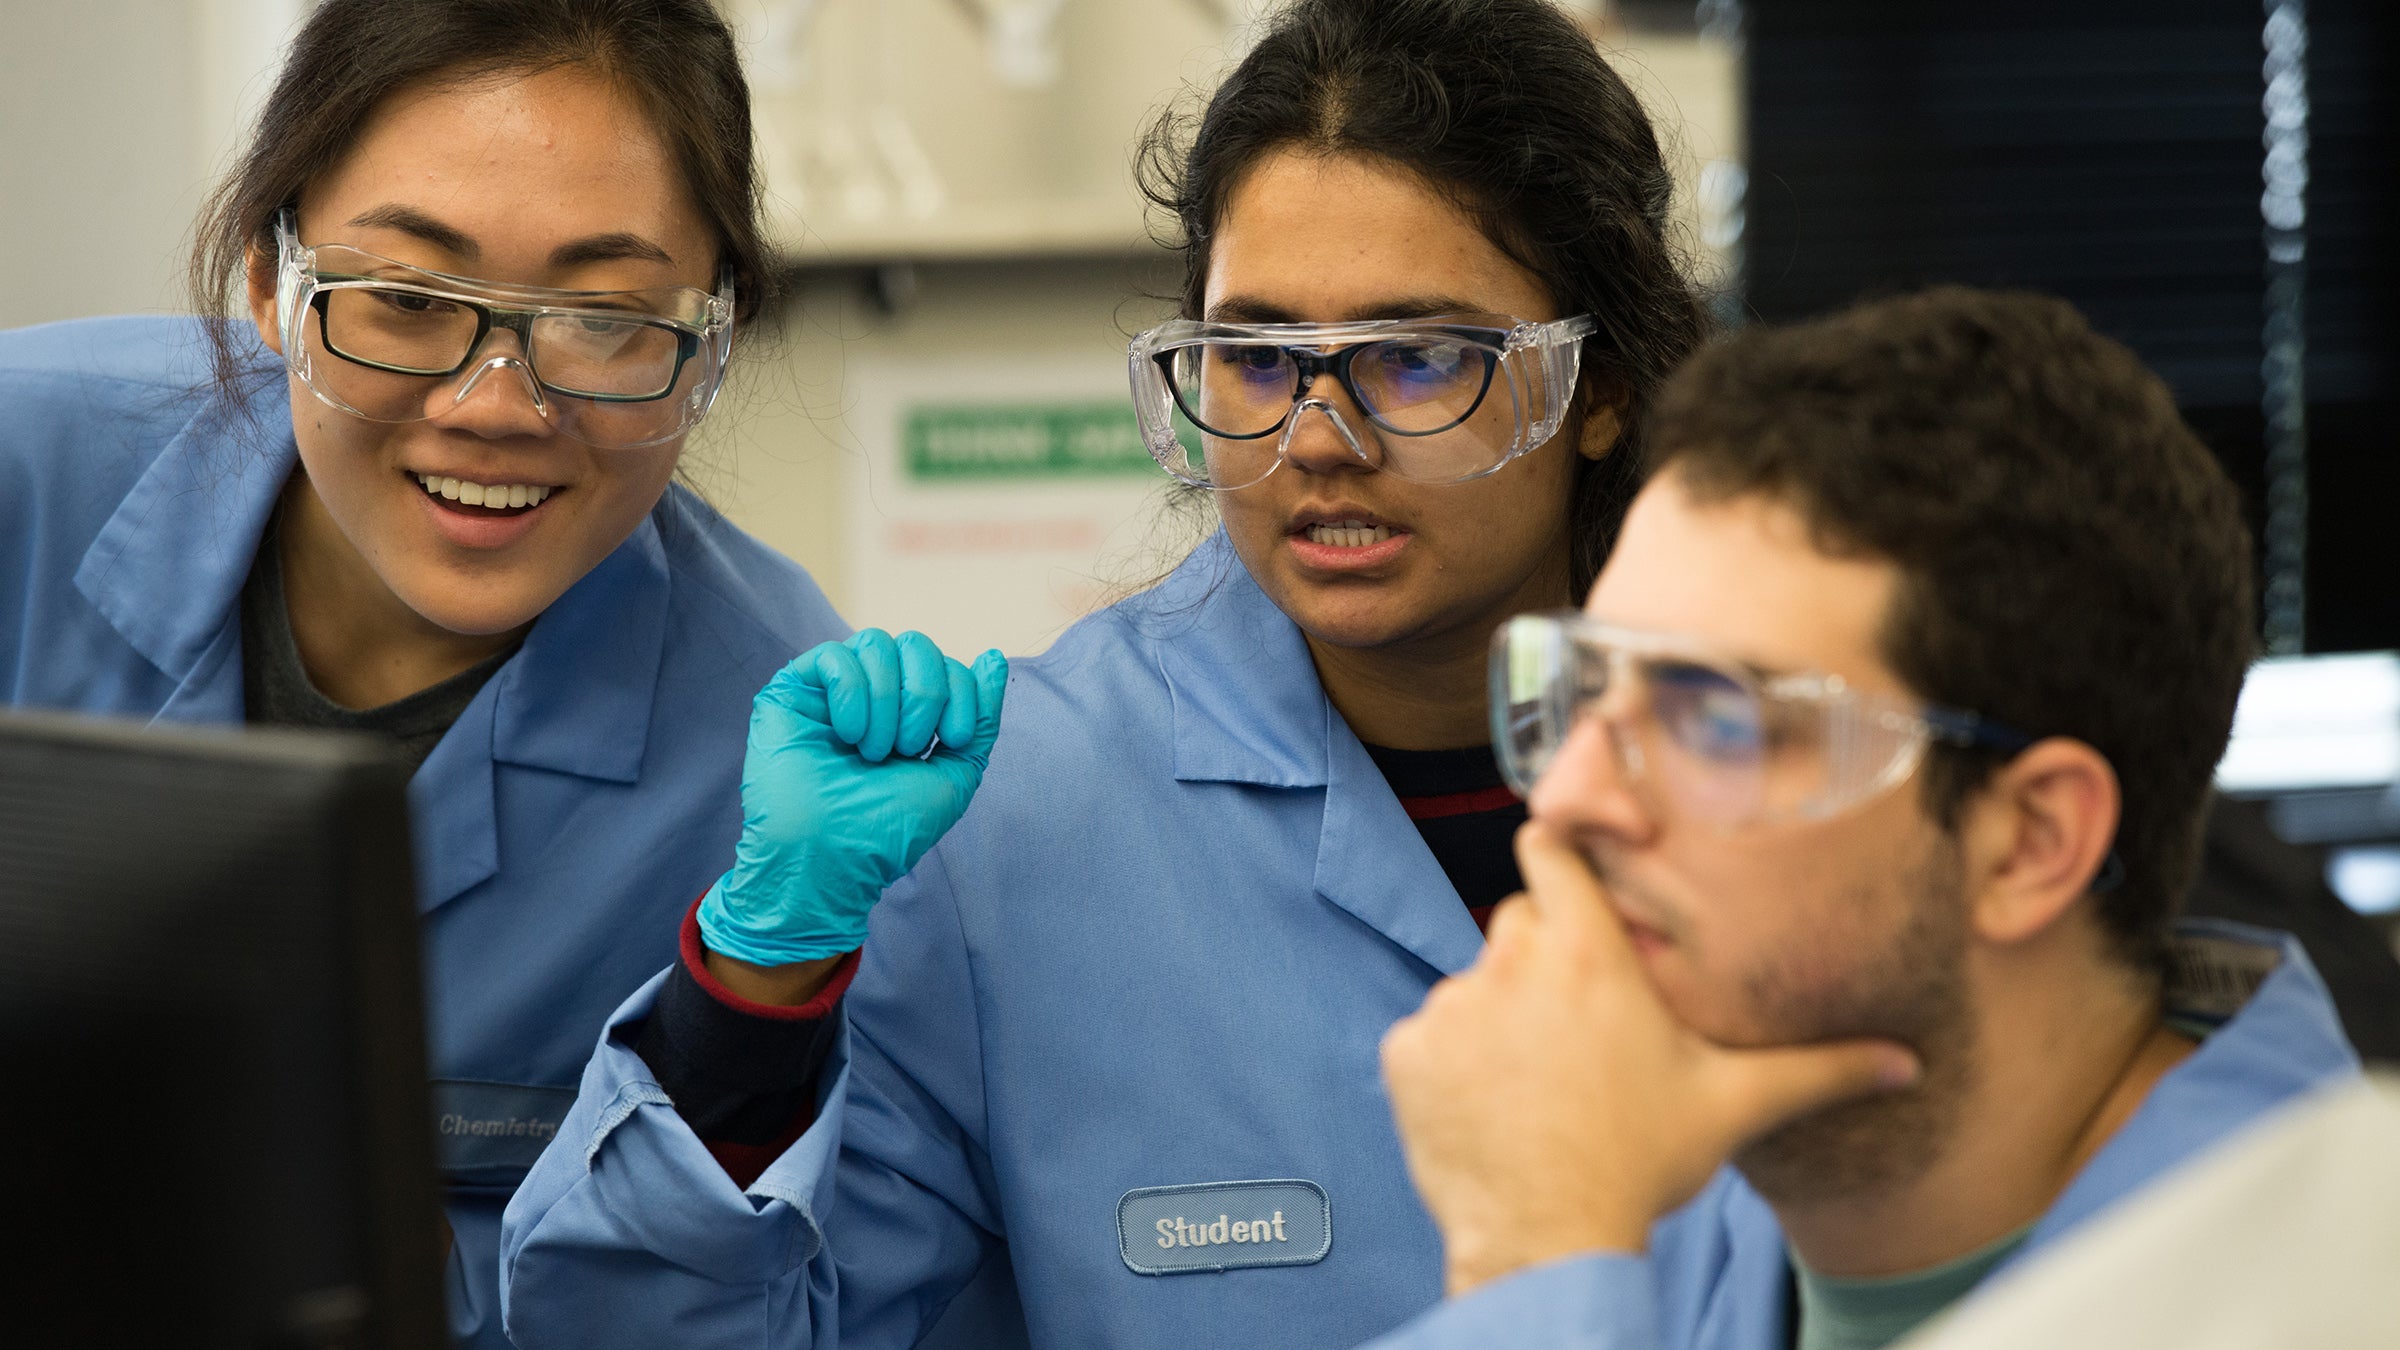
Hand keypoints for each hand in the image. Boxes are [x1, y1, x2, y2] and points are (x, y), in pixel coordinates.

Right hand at [698, 629, 1007, 968]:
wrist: (831, 859)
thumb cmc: (888, 828)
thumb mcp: (955, 774)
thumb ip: (980, 718)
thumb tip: (994, 656)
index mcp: (908, 712)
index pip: (948, 665)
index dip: (962, 694)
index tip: (953, 739)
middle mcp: (870, 695)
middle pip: (915, 644)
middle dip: (925, 694)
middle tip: (909, 747)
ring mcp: (829, 691)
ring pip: (876, 642)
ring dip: (886, 702)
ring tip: (873, 752)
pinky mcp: (792, 692)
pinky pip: (834, 657)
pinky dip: (852, 695)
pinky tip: (846, 736)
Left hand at [1379, 820, 1918, 1295]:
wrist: (1546, 1240)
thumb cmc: (1641, 1164)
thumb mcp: (1733, 1104)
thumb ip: (1819, 1069)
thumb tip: (1906, 1065)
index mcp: (1587, 951)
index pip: (1550, 848)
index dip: (1561, 856)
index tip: (1578, 876)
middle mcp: (1510, 960)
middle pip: (1519, 921)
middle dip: (1545, 955)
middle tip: (1581, 1020)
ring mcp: (1451, 1004)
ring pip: (1475, 982)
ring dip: (1500, 1014)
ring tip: (1541, 1079)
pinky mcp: (1407, 1050)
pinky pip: (1428, 1034)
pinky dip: (1452, 1062)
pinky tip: (1494, 1105)